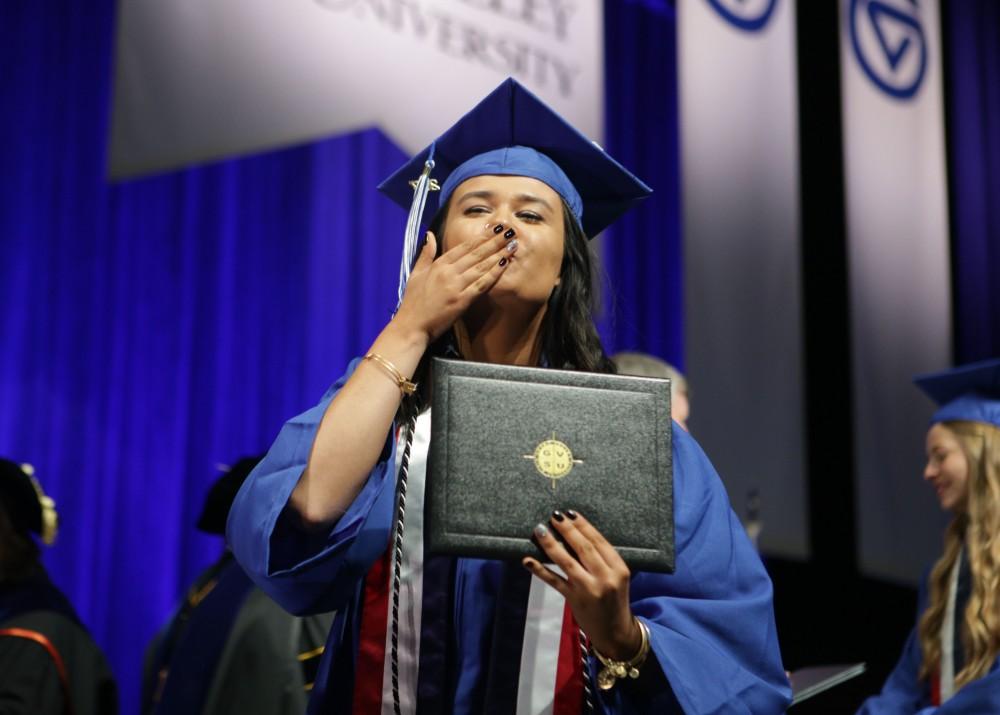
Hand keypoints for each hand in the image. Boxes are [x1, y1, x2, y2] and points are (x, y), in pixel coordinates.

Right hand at [393, 225, 516, 342]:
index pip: (464, 247)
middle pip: (476, 254)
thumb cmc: (413, 302)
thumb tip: (430, 235)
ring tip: (512, 245)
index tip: (494, 229)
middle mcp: (449, 273)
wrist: (411, 326)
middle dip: (495, 242)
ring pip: (482, 267)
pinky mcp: (462, 301)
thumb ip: (425, 254)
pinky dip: (494, 274)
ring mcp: (456, 286)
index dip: (481, 237)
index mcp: (438, 265)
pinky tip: (504, 265)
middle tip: (509, 232)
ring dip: (499, 255)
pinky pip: (482, 285)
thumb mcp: (415, 273)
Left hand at [523, 510, 641, 660]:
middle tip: (554, 516)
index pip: (599, 541)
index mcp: (619, 568)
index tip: (570, 513)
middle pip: (583, 548)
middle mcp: (605, 578)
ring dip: (551, 545)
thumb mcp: (617, 578)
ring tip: (540, 530)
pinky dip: (540, 570)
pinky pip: (554, 581)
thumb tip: (575, 534)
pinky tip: (528, 560)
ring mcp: (588, 589)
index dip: (583, 525)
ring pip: (567, 562)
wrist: (616, 633)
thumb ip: (602, 560)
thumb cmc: (615, 600)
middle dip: (567, 530)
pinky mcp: (574, 600)